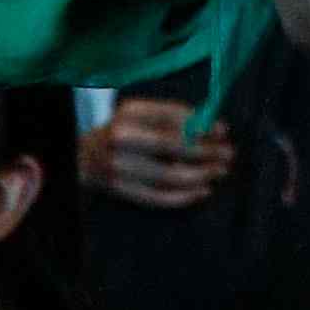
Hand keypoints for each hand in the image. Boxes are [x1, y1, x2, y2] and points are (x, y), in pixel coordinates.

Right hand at [79, 94, 236, 214]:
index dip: (201, 125)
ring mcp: (119, 166)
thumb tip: (212, 128)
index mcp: (129, 112)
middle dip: (205, 151)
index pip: (171, 117)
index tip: (223, 131)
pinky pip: (158, 197)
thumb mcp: (140, 116)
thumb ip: (172, 118)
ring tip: (219, 172)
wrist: (80, 158)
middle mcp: (122, 137)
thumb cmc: (120, 133)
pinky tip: (202, 191)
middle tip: (228, 154)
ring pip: (168, 175)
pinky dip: (184, 197)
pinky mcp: (120, 189)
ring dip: (200, 175)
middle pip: (171, 146)